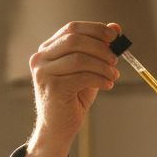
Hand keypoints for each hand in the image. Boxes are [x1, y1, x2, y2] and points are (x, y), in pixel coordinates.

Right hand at [22, 21, 122, 156]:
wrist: (58, 128)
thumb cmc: (72, 98)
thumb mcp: (88, 70)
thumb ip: (99, 49)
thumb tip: (115, 28)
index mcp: (47, 50)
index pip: (72, 29)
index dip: (95, 29)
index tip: (114, 36)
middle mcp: (41, 58)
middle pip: (74, 40)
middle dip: (100, 47)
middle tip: (115, 59)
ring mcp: (44, 73)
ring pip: (79, 59)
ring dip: (102, 66)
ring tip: (113, 76)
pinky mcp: (52, 88)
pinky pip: (82, 77)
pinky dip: (99, 79)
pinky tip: (108, 85)